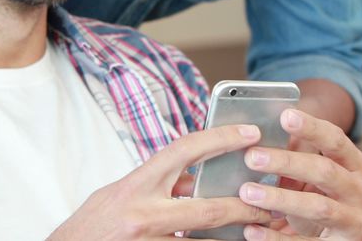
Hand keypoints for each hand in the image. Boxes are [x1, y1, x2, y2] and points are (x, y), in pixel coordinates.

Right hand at [49, 124, 273, 239]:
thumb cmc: (92, 226)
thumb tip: (196, 182)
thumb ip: (157, 187)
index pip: (184, 150)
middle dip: (243, 207)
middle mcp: (143, 214)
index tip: (249, 132)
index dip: (220, 138)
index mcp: (135, 186)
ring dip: (234, 237)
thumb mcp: (121, 195)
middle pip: (207, 209)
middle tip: (269, 204)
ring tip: (257, 230)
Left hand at [236, 109, 361, 240]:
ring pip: (319, 207)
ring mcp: (356, 221)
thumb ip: (295, 153)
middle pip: (325, 172)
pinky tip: (252, 230)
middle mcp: (361, 191)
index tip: (285, 115)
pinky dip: (276, 238)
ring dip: (281, 199)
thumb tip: (260, 130)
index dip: (312, 127)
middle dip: (288, 162)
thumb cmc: (323, 198)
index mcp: (356, 165)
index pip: (336, 140)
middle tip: (252, 156)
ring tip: (247, 192)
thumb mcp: (314, 175)